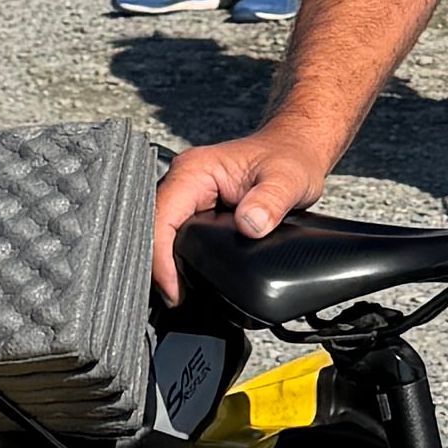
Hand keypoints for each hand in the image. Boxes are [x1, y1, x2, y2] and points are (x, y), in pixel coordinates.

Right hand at [152, 124, 337, 293]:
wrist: (296, 148)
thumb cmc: (290, 158)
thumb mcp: (288, 179)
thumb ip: (270, 201)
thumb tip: (250, 225)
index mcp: (194, 170)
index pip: (160, 218)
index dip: (160, 258)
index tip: (175, 291)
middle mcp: (183, 179)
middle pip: (151, 228)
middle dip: (155, 265)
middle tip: (174, 299)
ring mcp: (186, 193)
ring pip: (159, 232)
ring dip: (162, 262)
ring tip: (176, 295)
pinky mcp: (194, 205)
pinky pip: (173, 232)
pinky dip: (173, 256)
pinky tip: (182, 278)